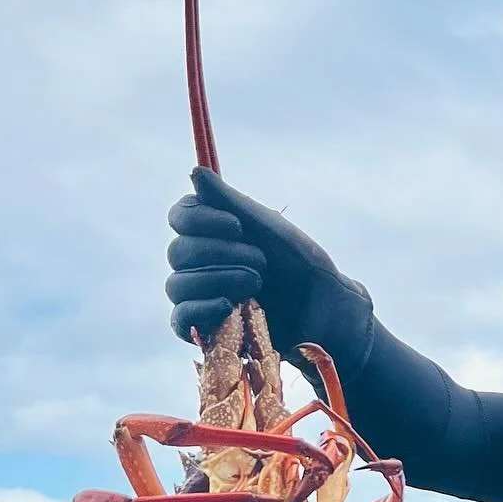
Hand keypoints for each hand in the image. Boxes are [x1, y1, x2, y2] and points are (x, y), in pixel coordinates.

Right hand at [164, 168, 374, 379]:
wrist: (325, 312)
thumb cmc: (302, 266)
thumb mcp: (271, 229)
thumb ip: (232, 203)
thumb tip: (195, 173)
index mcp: (212, 231)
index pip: (180, 217)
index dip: (199, 220)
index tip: (237, 227)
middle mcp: (201, 262)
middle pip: (178, 252)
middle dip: (221, 254)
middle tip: (262, 262)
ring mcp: (201, 296)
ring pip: (177, 285)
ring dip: (217, 280)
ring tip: (257, 284)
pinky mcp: (206, 329)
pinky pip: (181, 319)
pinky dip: (200, 310)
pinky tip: (227, 307)